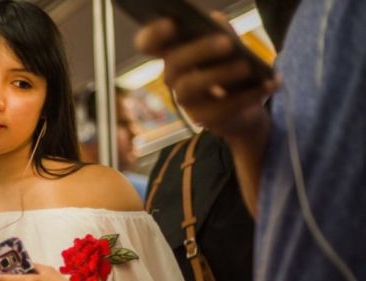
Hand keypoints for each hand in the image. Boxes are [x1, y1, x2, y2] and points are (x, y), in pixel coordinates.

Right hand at [134, 14, 277, 140]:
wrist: (245, 106)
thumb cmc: (230, 68)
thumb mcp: (226, 44)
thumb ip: (219, 31)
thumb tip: (215, 24)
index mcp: (173, 53)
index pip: (148, 44)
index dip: (153, 34)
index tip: (172, 24)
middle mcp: (173, 77)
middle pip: (174, 63)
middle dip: (199, 51)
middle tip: (227, 43)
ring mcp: (186, 100)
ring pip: (192, 87)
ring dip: (221, 74)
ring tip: (247, 67)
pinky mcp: (204, 119)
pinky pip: (222, 108)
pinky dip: (249, 95)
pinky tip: (270, 83)